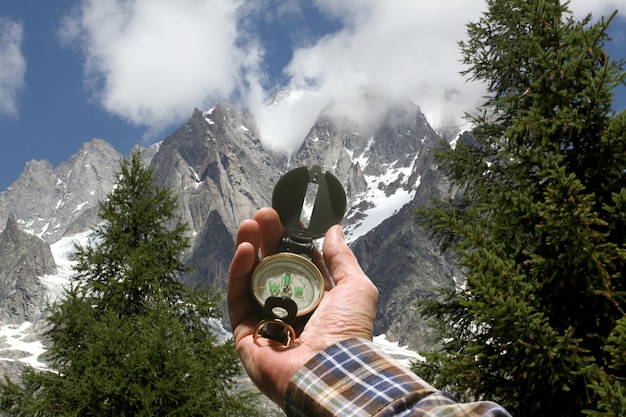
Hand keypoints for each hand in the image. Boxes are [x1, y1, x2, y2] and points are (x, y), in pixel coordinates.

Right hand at [227, 207, 378, 406]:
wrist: (330, 371)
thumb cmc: (348, 332)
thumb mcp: (356, 287)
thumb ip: (341, 258)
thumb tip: (334, 231)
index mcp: (316, 300)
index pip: (298, 264)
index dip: (291, 241)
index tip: (286, 219)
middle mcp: (290, 310)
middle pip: (272, 268)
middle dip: (267, 240)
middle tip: (264, 215)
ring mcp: (266, 321)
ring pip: (251, 280)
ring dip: (248, 250)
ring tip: (248, 224)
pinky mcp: (246, 334)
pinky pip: (238, 299)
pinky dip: (238, 272)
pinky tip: (243, 249)